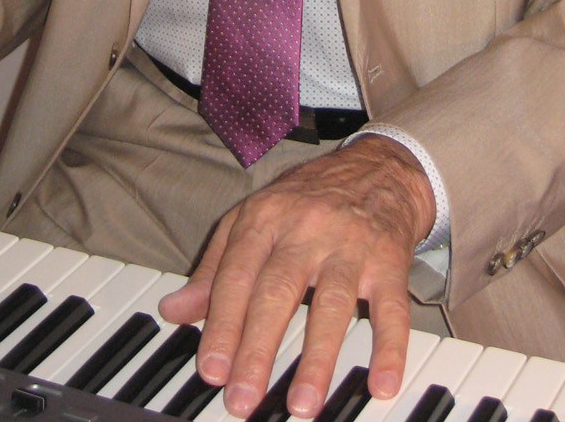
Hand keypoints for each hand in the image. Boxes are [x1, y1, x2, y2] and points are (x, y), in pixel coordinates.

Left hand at [159, 135, 435, 418]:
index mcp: (266, 217)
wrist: (379, 167)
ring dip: (317, 356)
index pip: (237, 275)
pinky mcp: (389, 260)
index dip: (222, 324)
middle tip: (243, 398)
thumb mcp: (253, 219)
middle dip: (258, 347)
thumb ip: (214, 268)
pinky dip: (389, 347)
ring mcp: (350, 244)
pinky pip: (391, 306)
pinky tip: (382, 383)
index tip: (211, 370)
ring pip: (332, 302)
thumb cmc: (308, 200)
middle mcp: (307, 228)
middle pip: (278, 290)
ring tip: (303, 404)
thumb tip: (173, 310)